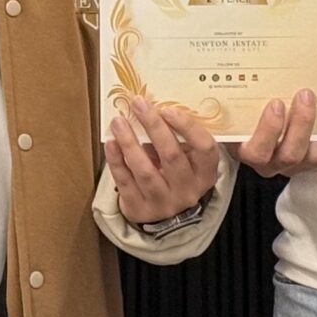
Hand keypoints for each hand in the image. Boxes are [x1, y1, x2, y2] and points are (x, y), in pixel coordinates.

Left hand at [108, 97, 221, 224]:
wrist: (165, 212)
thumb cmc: (176, 173)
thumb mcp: (188, 158)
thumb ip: (178, 138)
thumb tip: (152, 108)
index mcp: (205, 173)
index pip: (204, 147)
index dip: (187, 127)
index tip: (167, 109)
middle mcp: (188, 190)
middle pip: (171, 156)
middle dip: (153, 126)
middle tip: (138, 103)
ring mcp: (164, 203)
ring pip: (145, 171)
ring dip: (130, 143)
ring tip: (118, 122)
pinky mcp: (140, 210)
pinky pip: (125, 183)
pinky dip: (116, 161)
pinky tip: (111, 143)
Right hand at [232, 90, 316, 178]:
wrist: (256, 130)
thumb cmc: (243, 118)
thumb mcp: (236, 112)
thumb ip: (233, 102)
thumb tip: (235, 76)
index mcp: (248, 152)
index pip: (257, 152)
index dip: (269, 130)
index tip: (276, 103)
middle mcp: (271, 163)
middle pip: (289, 155)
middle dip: (301, 124)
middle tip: (304, 95)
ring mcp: (293, 165)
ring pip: (312, 157)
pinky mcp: (312, 163)